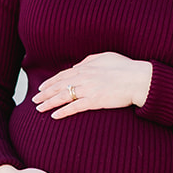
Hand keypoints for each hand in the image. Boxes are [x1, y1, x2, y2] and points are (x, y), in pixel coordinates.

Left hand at [32, 52, 152, 118]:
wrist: (139, 79)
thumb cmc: (125, 67)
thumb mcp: (105, 57)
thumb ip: (89, 61)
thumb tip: (76, 66)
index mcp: (86, 67)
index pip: (63, 75)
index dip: (50, 82)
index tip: (41, 88)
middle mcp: (84, 77)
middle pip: (59, 86)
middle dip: (45, 94)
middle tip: (34, 100)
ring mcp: (88, 89)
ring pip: (63, 97)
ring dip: (49, 103)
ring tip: (39, 109)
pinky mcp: (94, 101)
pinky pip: (74, 107)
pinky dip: (63, 112)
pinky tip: (54, 116)